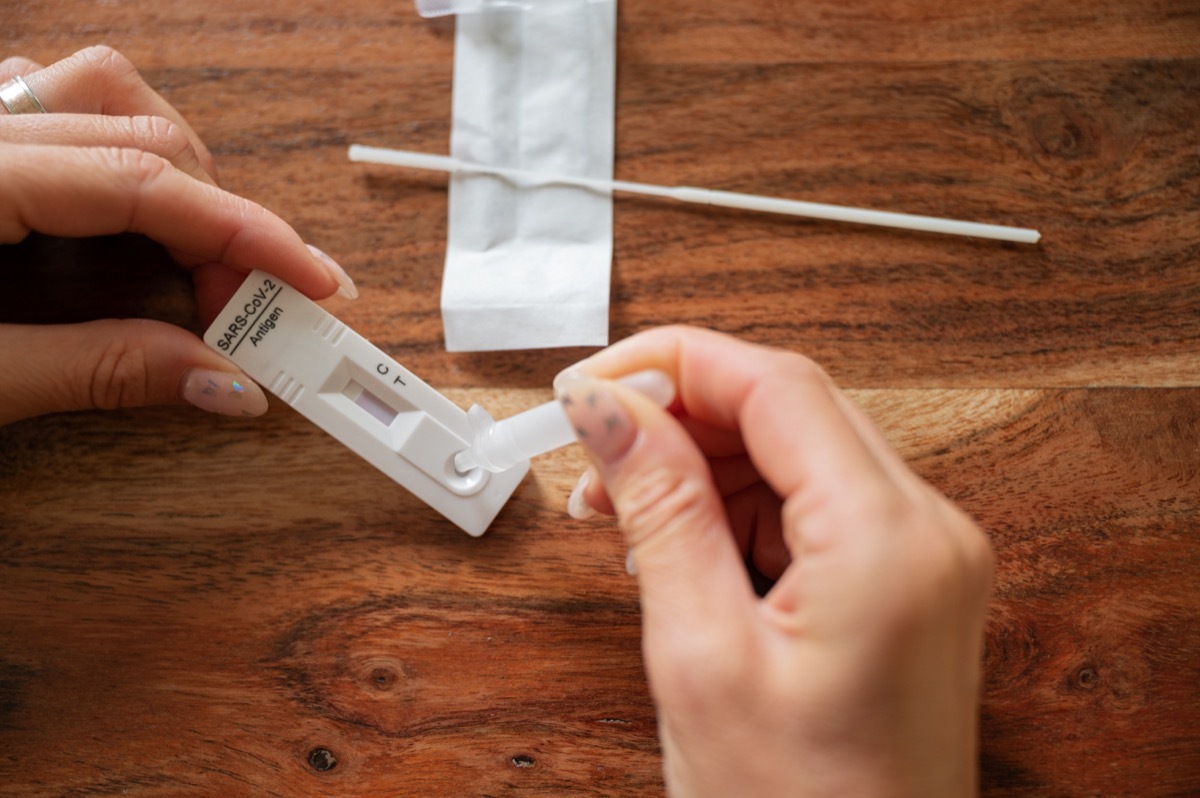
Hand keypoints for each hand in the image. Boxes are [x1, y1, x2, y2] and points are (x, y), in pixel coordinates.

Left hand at [0, 46, 356, 425]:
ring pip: (106, 95)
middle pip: (146, 134)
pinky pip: (61, 105)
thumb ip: (97, 372)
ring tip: (208, 248)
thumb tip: (224, 383)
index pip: (147, 182)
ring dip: (180, 165)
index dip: (246, 234)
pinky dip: (123, 147)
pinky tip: (135, 207)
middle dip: (226, 221)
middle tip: (257, 311)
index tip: (312, 284)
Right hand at [555, 326, 994, 797]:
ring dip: (704, 464)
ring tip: (626, 516)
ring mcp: (925, 558)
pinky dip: (738, 509)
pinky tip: (681, 545)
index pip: (776, 384)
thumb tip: (611, 411)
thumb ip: (660, 510)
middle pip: (789, 406)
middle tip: (596, 455)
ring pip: (797, 449)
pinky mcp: (905, 582)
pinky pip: (813, 503)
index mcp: (889, 543)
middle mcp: (928, 533)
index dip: (671, 365)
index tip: (590, 385)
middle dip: (681, 415)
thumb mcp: (700, 656)